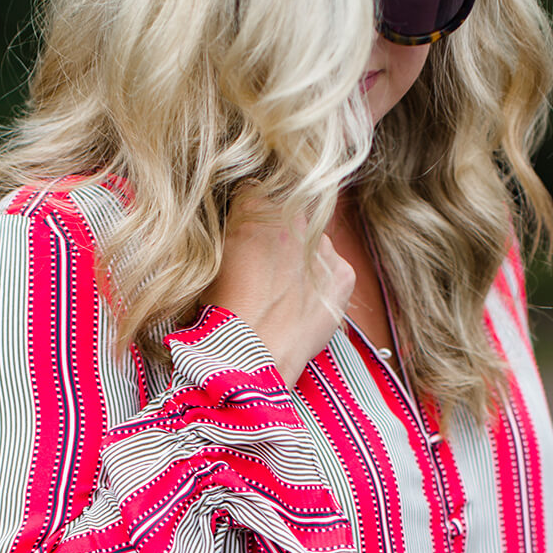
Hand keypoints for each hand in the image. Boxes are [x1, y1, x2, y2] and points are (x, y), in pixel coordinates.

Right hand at [198, 183, 355, 389]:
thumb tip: (238, 231)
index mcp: (255, 203)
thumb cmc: (222, 313)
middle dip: (279, 239)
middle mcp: (295, 216)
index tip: (245, 244)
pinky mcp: (344, 274)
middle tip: (264, 274)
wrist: (251, 356)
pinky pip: (334, 271)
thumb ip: (229, 232)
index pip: (256, 196)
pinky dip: (322, 286)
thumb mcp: (209, 260)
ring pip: (314, 244)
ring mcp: (324, 245)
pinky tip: (301, 308)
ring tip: (283, 297)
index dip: (249, 223)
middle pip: (290, 218)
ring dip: (302, 262)